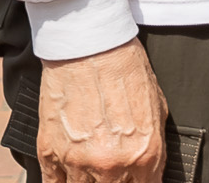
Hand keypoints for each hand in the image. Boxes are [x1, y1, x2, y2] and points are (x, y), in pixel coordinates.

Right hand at [36, 37, 168, 182]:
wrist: (89, 40)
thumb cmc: (125, 67)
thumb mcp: (158, 108)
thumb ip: (155, 148)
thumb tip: (151, 171)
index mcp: (143, 155)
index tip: (136, 179)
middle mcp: (110, 165)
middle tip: (113, 170)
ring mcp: (77, 160)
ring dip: (88, 181)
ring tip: (92, 166)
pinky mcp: (50, 149)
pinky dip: (60, 182)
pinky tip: (67, 177)